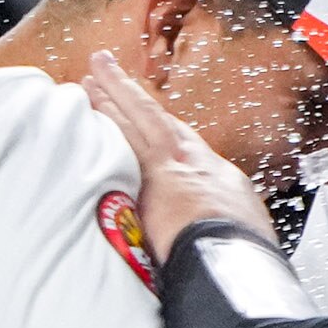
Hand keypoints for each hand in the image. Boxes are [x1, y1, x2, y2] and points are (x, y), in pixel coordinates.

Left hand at [79, 50, 269, 251]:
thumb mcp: (241, 227)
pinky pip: (121, 140)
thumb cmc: (241, 255)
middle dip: (128, 91)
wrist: (236, 261)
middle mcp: (192, 163)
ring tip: (89, 79)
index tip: (141, 109)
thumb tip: (210, 225)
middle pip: (154, 118)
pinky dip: (106, 119)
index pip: (180, 139)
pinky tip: (87, 109)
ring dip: (111, 96)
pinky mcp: (149, 179)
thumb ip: (218, 216)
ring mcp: (169, 169)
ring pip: (134, 121)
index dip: (158, 123)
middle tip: (105, 66)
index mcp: (215, 174)